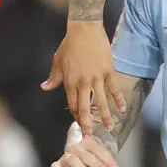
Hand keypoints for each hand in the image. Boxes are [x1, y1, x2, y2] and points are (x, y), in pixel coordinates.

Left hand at [43, 20, 121, 135]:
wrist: (84, 29)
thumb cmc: (69, 45)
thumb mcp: (57, 61)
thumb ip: (53, 78)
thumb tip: (44, 88)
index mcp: (70, 82)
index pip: (72, 104)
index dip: (76, 116)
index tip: (79, 125)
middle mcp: (83, 83)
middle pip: (85, 107)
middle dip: (87, 123)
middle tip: (90, 136)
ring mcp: (97, 78)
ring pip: (101, 101)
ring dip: (106, 116)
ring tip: (110, 128)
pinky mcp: (108, 71)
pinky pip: (114, 89)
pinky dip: (118, 99)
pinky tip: (122, 109)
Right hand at [50, 131, 119, 166]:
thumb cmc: (86, 164)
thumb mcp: (97, 163)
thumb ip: (104, 165)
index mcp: (87, 144)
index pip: (98, 150)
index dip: (107, 160)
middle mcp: (77, 148)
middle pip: (86, 155)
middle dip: (95, 163)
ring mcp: (66, 157)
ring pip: (73, 160)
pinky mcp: (59, 165)